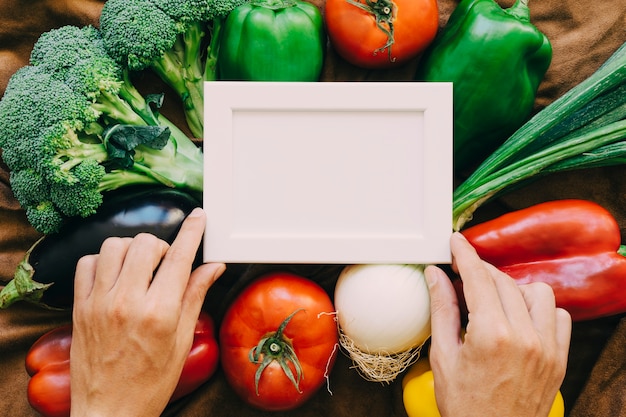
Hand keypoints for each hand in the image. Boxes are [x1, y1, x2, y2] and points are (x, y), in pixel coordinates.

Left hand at [70, 208, 224, 416]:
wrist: (110, 411)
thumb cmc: (150, 382)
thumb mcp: (182, 340)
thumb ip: (195, 296)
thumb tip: (213, 268)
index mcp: (160, 312)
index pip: (180, 257)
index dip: (193, 231)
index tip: (198, 217)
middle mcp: (127, 302)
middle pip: (145, 243)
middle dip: (161, 244)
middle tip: (166, 262)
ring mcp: (99, 302)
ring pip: (113, 246)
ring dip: (131, 249)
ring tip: (139, 268)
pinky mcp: (79, 307)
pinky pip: (86, 263)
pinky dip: (102, 261)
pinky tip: (114, 276)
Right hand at [425, 232, 570, 416]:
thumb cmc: (464, 405)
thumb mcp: (443, 356)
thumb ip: (442, 309)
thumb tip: (435, 276)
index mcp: (491, 334)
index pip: (478, 278)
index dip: (464, 254)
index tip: (456, 242)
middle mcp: (525, 336)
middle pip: (504, 281)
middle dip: (481, 271)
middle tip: (462, 276)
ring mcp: (547, 348)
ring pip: (537, 292)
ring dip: (513, 288)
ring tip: (493, 299)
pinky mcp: (559, 359)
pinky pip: (559, 316)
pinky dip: (540, 309)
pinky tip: (521, 318)